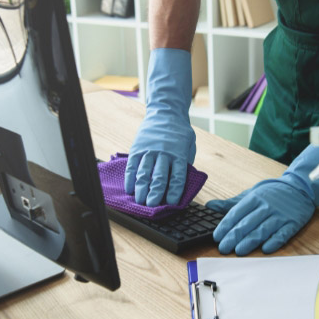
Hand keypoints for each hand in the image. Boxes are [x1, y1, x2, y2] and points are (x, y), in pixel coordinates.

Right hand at [124, 48, 195, 205]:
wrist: (165, 112)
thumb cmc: (179, 132)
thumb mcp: (189, 145)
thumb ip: (185, 163)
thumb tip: (181, 184)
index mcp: (179, 154)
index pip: (177, 176)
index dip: (174, 191)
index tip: (171, 204)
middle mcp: (164, 153)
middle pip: (159, 177)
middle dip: (155, 193)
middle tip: (151, 206)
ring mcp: (149, 150)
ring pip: (144, 172)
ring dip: (141, 189)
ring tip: (139, 201)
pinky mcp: (137, 148)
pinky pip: (132, 166)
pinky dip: (130, 178)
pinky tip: (129, 189)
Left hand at [206, 145, 318, 254]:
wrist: (300, 187)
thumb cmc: (270, 194)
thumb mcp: (249, 195)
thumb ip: (230, 204)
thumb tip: (209, 206)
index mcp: (253, 199)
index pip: (236, 213)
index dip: (225, 226)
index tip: (217, 236)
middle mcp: (266, 207)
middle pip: (247, 223)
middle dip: (234, 236)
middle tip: (223, 248)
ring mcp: (280, 215)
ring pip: (262, 229)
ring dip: (250, 241)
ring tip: (239, 251)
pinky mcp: (293, 223)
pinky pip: (283, 233)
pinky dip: (274, 241)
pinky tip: (265, 249)